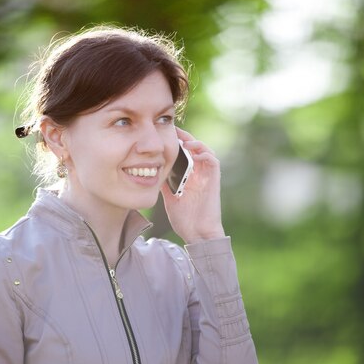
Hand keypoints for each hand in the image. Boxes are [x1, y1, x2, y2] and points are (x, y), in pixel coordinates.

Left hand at [161, 128, 224, 243]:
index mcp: (189, 176)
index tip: (165, 135)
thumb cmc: (184, 218)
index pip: (184, 153)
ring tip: (184, 141)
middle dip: (185, 138)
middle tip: (173, 130)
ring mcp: (207, 176)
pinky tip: (194, 153)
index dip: (176, 142)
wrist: (197, 233)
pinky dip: (205, 154)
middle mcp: (199, 174)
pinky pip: (213, 161)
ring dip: (195, 143)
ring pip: (205, 151)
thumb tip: (150, 172)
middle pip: (194, 148)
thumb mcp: (169, 196)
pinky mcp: (214, 181)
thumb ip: (164, 183)